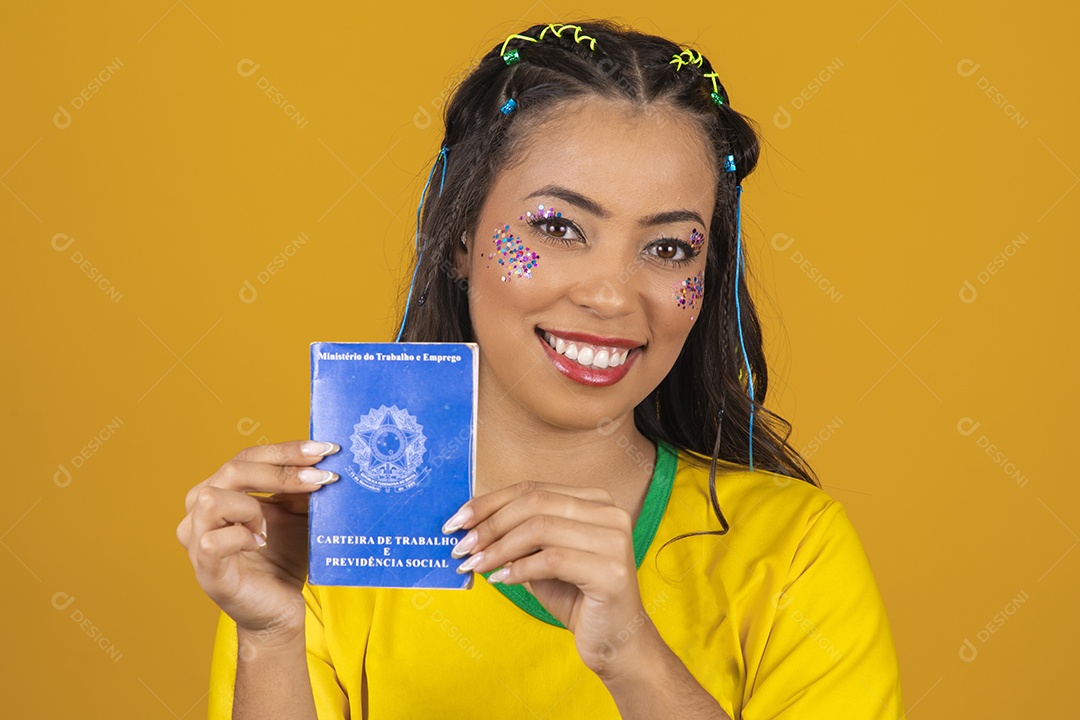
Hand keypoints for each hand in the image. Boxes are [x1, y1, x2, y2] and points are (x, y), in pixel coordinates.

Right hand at [176, 440, 340, 641]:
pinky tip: (261, 543)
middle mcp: (201, 509)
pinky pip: (213, 540)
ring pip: (212, 498)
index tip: (326, 449)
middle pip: (233, 469)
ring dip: (252, 507)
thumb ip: (303, 487)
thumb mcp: (298, 514)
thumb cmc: (284, 557)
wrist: (279, 609)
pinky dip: (242, 537)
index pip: (249, 456)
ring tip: (272, 526)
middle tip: (323, 477)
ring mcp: (197, 539)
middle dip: (282, 470)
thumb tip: (324, 460)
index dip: (286, 450)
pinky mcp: (204, 569)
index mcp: (222, 489)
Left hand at [443, 481, 653, 678]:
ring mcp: (614, 540)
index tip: (457, 521)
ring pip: (540, 528)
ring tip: (475, 565)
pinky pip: (552, 560)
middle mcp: (609, 513)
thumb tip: (470, 524)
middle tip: (461, 547)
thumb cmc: (576, 597)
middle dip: (490, 524)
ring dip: (499, 547)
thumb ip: (518, 536)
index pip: (533, 488)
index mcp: (595, 500)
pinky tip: (501, 580)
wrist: (615, 642)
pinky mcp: (611, 572)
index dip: (489, 502)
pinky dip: (519, 569)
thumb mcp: (541, 558)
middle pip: (535, 503)